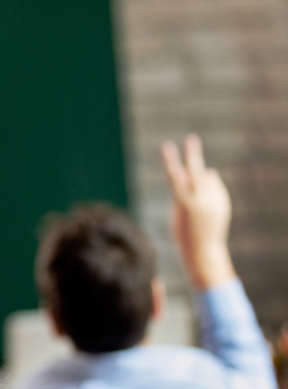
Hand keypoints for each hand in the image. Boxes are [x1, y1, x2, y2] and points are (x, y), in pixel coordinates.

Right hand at [160, 135, 235, 288]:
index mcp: (183, 202)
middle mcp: (200, 198)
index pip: (174, 175)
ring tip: (196, 200)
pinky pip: (215, 186)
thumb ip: (188, 191)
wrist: (203, 249)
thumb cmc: (183, 233)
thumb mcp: (178, 213)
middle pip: (195, 170)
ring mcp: (213, 199)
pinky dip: (209, 189)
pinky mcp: (223, 201)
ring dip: (200, 180)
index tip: (166, 145)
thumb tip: (209, 171)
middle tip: (191, 139)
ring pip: (207, 177)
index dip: (170, 160)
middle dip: (192, 154)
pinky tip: (205, 203)